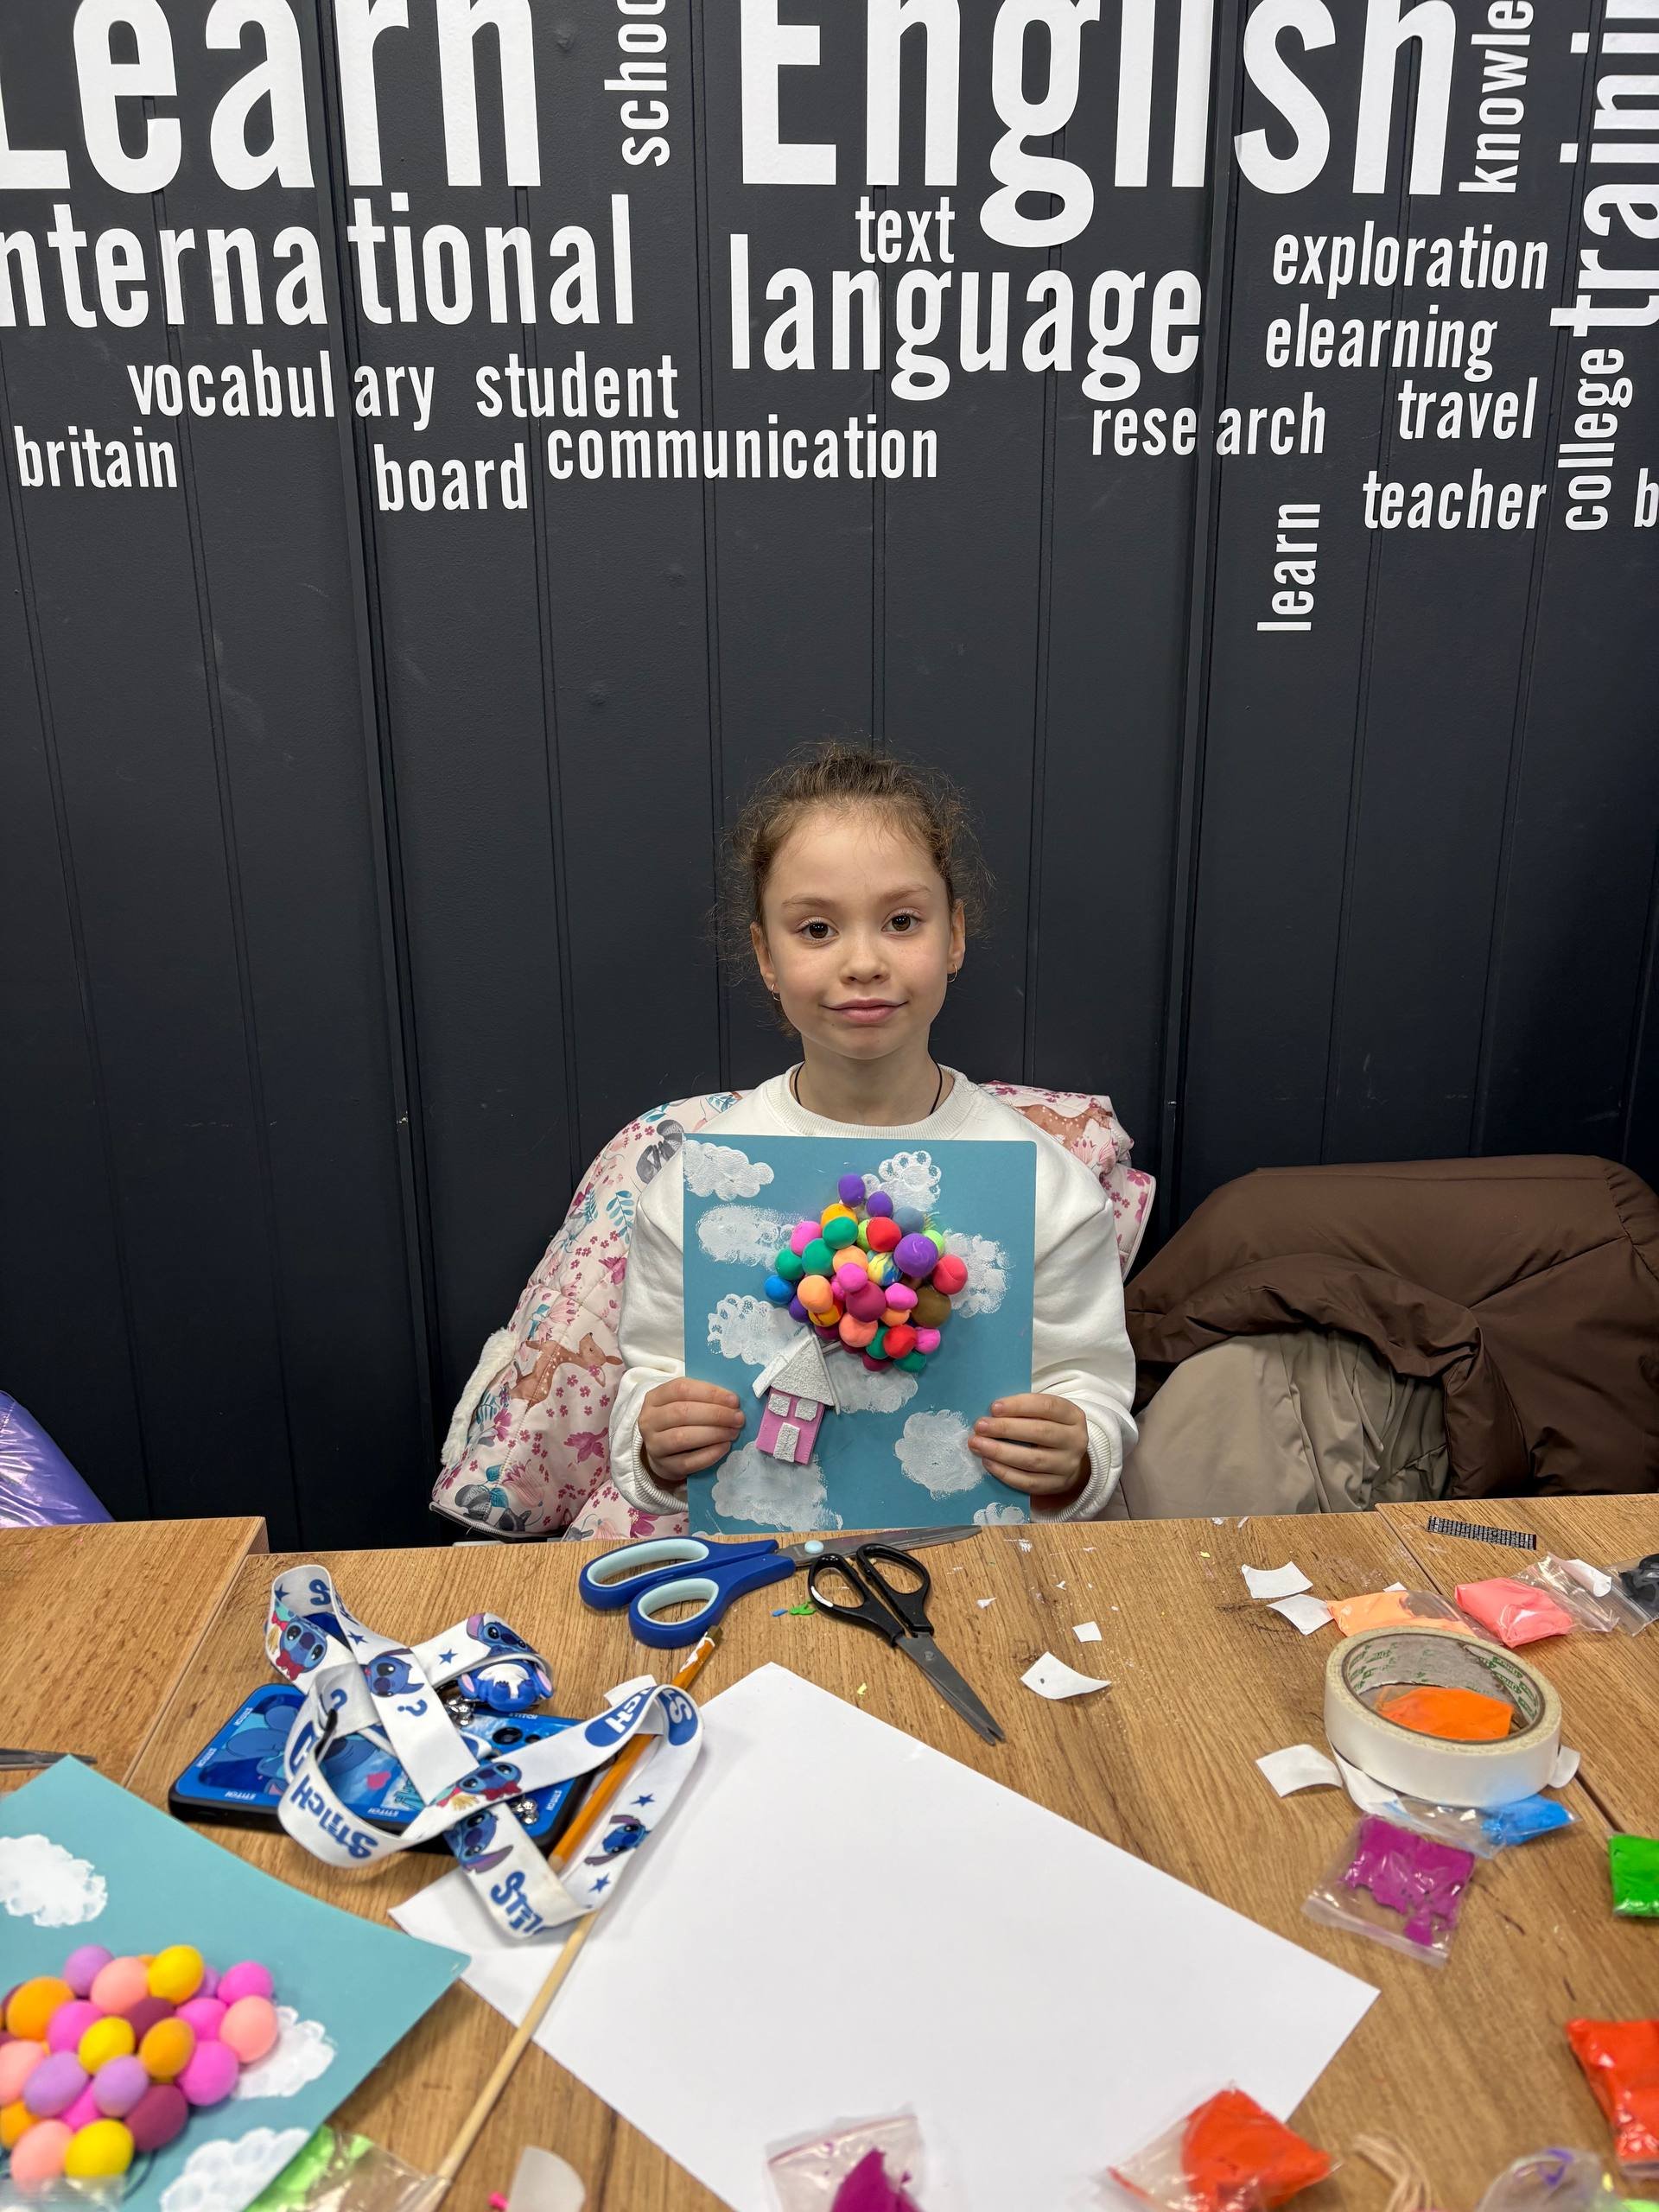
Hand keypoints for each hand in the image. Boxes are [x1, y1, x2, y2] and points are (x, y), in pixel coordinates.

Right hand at [638, 1379, 743, 1485]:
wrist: (662, 1450)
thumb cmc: (679, 1420)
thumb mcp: (684, 1402)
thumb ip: (703, 1397)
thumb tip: (733, 1401)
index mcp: (655, 1397)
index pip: (681, 1389)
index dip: (710, 1393)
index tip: (734, 1400)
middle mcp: (649, 1420)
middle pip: (682, 1412)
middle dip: (716, 1414)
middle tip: (738, 1418)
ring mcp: (654, 1445)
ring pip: (682, 1437)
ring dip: (713, 1433)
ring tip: (733, 1432)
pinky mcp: (664, 1466)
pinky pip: (688, 1461)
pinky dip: (709, 1454)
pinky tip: (724, 1447)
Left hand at [969, 1393, 1089, 1501]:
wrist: (1068, 1459)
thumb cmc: (1048, 1428)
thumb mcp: (1045, 1414)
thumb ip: (1024, 1410)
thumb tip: (990, 1413)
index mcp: (1073, 1415)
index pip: (1047, 1406)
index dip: (1019, 1405)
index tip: (994, 1407)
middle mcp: (1075, 1440)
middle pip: (1040, 1433)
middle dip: (1006, 1429)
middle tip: (980, 1426)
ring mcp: (1068, 1465)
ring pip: (1033, 1460)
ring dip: (1001, 1452)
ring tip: (978, 1444)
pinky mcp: (1057, 1485)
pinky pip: (1029, 1482)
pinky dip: (1006, 1473)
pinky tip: (988, 1463)